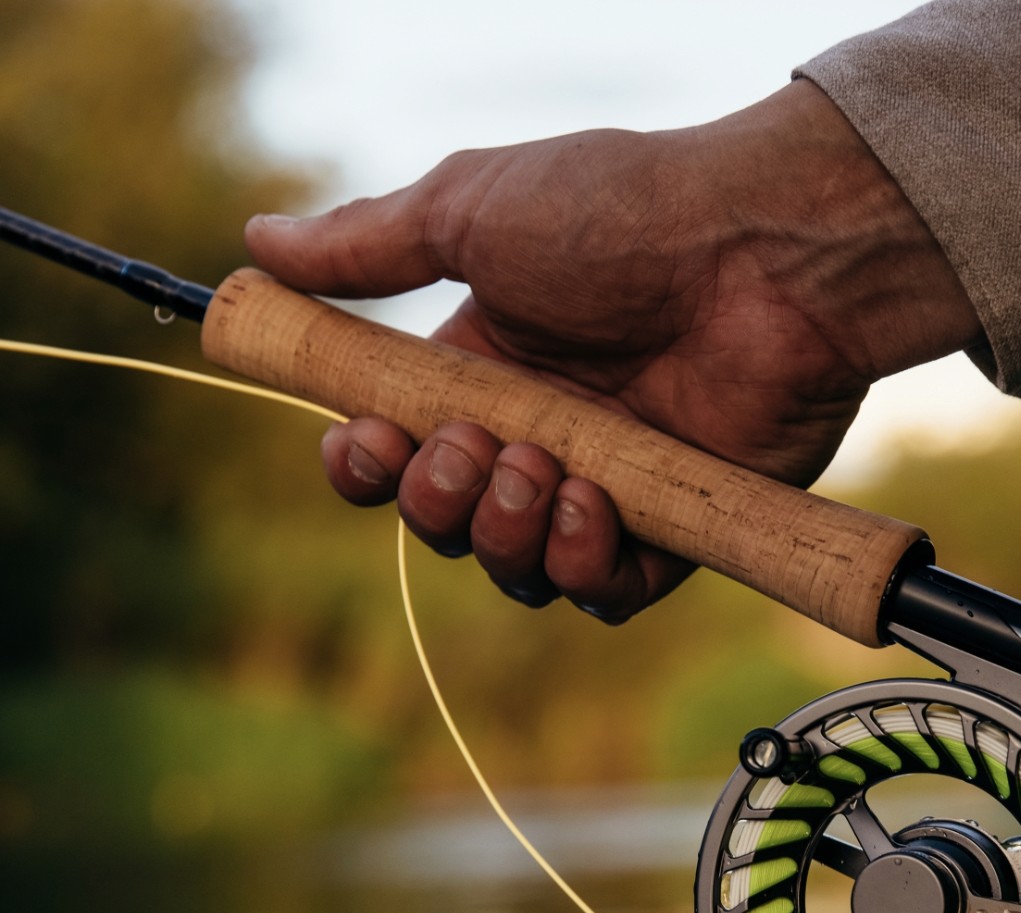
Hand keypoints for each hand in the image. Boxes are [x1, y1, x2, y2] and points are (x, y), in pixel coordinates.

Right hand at [244, 79, 979, 620]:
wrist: (762, 248)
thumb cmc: (623, 214)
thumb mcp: (473, 208)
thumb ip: (368, 244)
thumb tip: (259, 239)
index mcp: (483, 369)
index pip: (393, 450)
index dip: (362, 467)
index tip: (359, 444)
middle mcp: (540, 436)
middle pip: (446, 522)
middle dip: (435, 500)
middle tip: (472, 446)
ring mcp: (608, 488)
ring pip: (515, 568)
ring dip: (502, 533)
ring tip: (538, 468)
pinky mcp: (677, 531)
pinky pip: (601, 596)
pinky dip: (578, 569)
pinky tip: (588, 508)